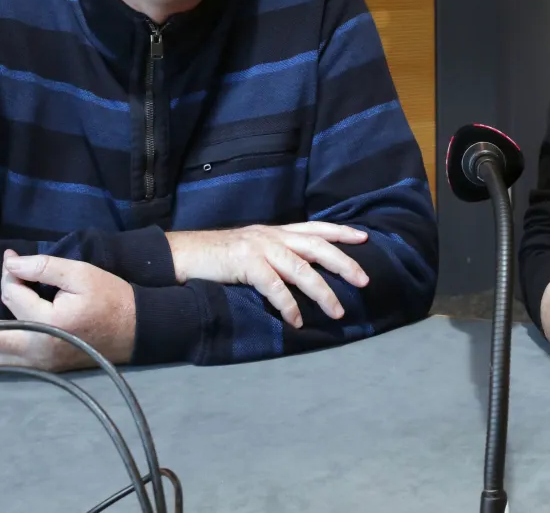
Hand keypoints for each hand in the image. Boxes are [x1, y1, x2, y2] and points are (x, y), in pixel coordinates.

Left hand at [0, 250, 135, 371]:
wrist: (139, 329)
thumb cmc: (112, 298)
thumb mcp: (80, 273)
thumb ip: (42, 267)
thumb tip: (8, 263)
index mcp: (46, 325)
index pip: (12, 298)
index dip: (11, 276)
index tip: (14, 262)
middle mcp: (37, 351)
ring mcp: (39, 365)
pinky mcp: (43, 368)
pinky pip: (2, 368)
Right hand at [166, 222, 369, 327]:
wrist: (184, 254)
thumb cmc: (219, 256)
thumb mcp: (253, 248)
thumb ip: (277, 254)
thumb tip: (303, 271)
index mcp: (275, 232)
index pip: (315, 228)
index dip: (341, 231)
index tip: (365, 237)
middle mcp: (272, 236)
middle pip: (317, 247)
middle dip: (343, 263)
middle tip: (364, 280)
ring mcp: (259, 248)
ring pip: (301, 269)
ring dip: (323, 292)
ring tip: (338, 311)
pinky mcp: (246, 264)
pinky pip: (274, 287)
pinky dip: (288, 305)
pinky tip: (297, 321)